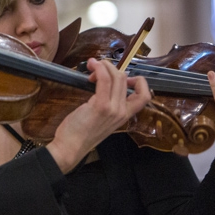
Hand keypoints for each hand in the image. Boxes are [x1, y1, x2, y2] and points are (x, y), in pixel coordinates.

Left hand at [47, 58, 151, 172]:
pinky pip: (105, 80)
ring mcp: (113, 109)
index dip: (139, 81)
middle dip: (111, 68)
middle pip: (125, 80)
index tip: (123, 76)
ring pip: (117, 77)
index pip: (144, 96)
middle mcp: (122, 112)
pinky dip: (100, 69)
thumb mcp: (100, 118)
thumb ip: (106, 104)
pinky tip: (92, 66)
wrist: (70, 147)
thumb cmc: (81, 133)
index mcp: (124, 115)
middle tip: (96, 71)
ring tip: (92, 66)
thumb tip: (103, 85)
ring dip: (104, 66)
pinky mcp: (101, 106)